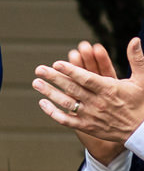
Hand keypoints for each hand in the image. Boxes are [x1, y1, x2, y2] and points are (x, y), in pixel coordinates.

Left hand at [35, 38, 143, 165]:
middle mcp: (98, 102)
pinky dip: (53, 112)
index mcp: (110, 89)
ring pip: (66, 103)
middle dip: (54, 78)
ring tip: (36, 82)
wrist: (140, 130)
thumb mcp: (141, 79)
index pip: (87, 78)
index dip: (71, 71)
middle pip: (72, 88)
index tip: (57, 63)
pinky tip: (42, 103)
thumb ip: (137, 59)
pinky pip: (66, 120)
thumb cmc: (140, 102)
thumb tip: (135, 40)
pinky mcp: (86, 126)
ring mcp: (90, 115)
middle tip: (39, 69)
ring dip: (49, 93)